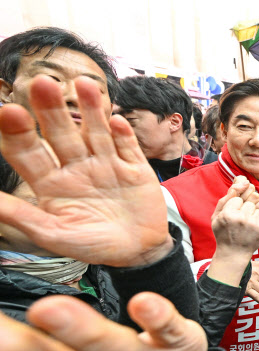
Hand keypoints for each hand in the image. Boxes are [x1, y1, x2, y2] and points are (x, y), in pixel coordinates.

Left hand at [0, 75, 171, 266]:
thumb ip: (20, 215)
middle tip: (42, 83)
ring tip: (84, 84)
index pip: (28, 152)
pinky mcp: (134, 167)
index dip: (19, 133)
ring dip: (90, 109)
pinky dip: (122, 134)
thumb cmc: (93, 246)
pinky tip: (115, 120)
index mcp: (51, 182)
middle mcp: (76, 167)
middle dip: (51, 109)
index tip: (10, 112)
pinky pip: (127, 146)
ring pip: (95, 131)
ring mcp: (106, 164)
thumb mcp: (53, 235)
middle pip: (61, 133)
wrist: (139, 251)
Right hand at [207, 179, 258, 286]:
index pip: (239, 195)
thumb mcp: (217, 214)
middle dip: (248, 204)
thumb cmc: (224, 232)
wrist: (233, 253)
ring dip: (254, 212)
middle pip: (253, 197)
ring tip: (246, 224)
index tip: (233, 214)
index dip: (236, 204)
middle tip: (242, 217)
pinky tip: (252, 228)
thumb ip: (228, 195)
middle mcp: (242, 218)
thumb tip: (243, 180)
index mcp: (228, 213)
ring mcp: (254, 224)